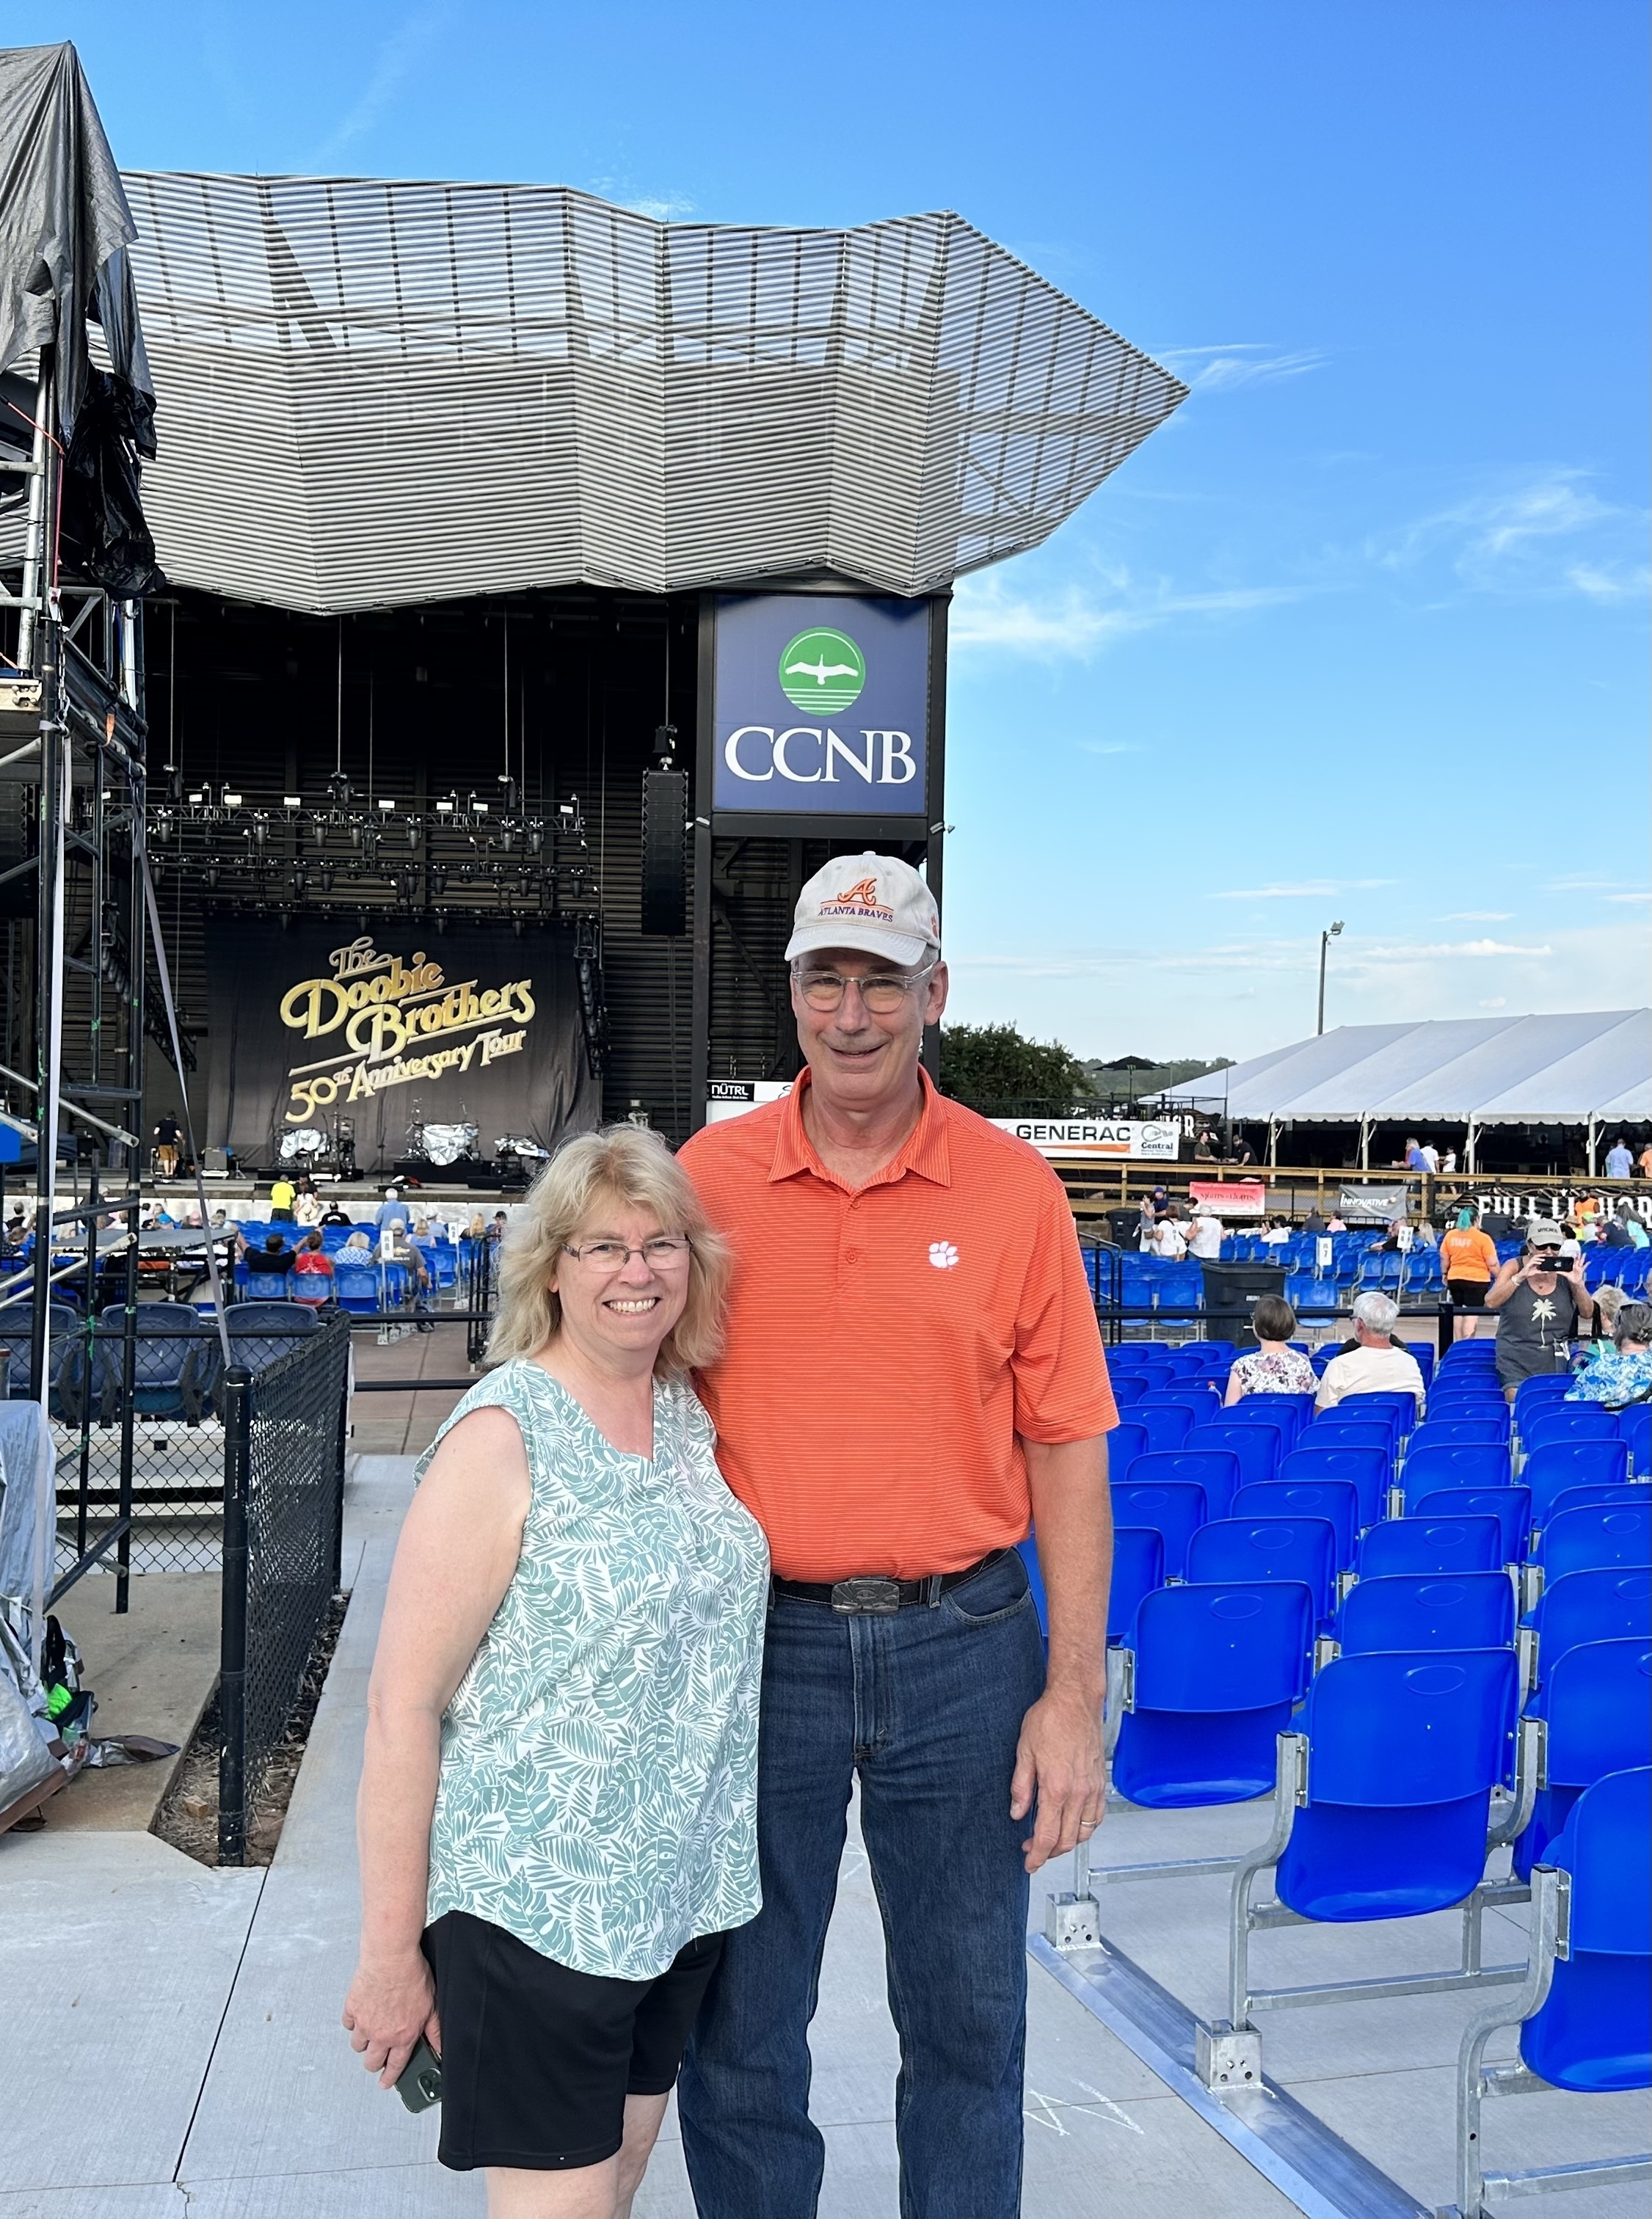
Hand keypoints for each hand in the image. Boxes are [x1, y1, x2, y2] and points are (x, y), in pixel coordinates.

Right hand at [342, 1949, 439, 2088]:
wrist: (391, 1957)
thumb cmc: (412, 1975)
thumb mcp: (432, 2005)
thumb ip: (434, 2031)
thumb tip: (439, 2047)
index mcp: (403, 2036)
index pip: (395, 2066)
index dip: (390, 2078)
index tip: (385, 2083)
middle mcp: (381, 2035)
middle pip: (371, 2062)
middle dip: (375, 2062)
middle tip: (378, 2057)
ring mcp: (364, 2024)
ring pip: (358, 2045)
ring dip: (364, 2041)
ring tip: (371, 2031)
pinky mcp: (352, 2010)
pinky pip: (348, 2024)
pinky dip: (353, 2022)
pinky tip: (362, 2014)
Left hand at [1010, 1685, 1104, 1872]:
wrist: (1075, 1700)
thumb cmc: (1050, 1719)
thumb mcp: (1024, 1751)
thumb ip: (1021, 1787)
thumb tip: (1017, 1813)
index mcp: (1056, 1788)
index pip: (1047, 1836)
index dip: (1037, 1856)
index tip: (1029, 1863)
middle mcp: (1078, 1793)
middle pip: (1067, 1840)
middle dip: (1050, 1853)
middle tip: (1035, 1852)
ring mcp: (1092, 1788)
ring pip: (1084, 1832)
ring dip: (1068, 1842)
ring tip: (1052, 1840)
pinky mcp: (1100, 1781)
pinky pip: (1097, 1816)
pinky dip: (1085, 1827)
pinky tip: (1073, 1824)